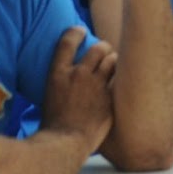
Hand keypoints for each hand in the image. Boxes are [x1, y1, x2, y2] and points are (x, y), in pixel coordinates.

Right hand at [42, 27, 115, 152]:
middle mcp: (78, 75)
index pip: (67, 42)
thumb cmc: (53, 125)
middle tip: (105, 52)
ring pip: (112, 60)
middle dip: (103, 48)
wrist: (65, 143)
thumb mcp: (50, 97)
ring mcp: (96, 85)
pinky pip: (120, 80)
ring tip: (114, 66)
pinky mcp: (110, 97)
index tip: (80, 30)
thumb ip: (61, 83)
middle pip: (97, 48)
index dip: (75, 32)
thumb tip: (67, 78)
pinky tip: (122, 82)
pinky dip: (121, 79)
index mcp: (58, 74)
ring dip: (114, 61)